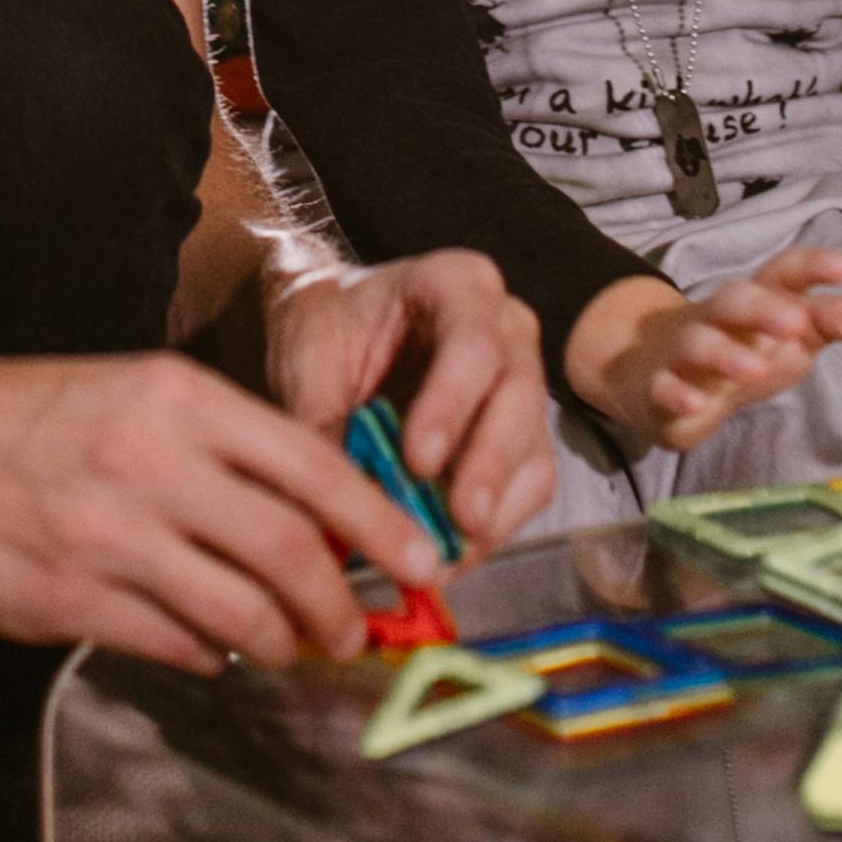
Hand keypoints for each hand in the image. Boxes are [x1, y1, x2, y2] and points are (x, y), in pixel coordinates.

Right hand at [0, 347, 442, 675]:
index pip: (314, 468)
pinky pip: (173, 644)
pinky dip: (209, 655)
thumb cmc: (11, 414)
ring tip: (288, 649)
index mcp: (173, 398)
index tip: (420, 561)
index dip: (381, 526)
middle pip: (293, 552)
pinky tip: (207, 648)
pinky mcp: (65, 599)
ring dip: (282, 644)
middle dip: (342, 608)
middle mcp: (148, 461)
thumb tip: (307, 516)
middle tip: (354, 630)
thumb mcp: (123, 393)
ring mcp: (106, 535)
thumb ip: (214, 448)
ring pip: (242, 613)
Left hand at [264, 246, 555, 555]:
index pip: (472, 343)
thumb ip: (321, 416)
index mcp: (458, 285)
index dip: (452, 405)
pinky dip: (493, 528)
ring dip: (494, 509)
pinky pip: (528, 488)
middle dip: (487, 467)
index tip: (417, 462)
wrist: (335, 325)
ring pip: (532, 451)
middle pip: (519, 399)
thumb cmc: (325, 326)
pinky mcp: (521, 440)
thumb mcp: (308, 353)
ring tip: (448, 556)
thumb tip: (334, 502)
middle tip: (456, 522)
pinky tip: (450, 557)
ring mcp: (523, 385)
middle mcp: (507, 330)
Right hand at [565, 247, 841, 457]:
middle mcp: (717, 319)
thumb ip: (825, 323)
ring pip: (699, 343)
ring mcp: (684, 353)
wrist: (653, 373)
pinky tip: (696, 405)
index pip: (780, 275)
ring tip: (754, 370)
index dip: (808, 267)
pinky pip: (664, 388)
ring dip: (725, 354)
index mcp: (753, 302)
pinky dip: (677, 394)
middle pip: (734, 301)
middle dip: (762, 308)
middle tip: (796, 323)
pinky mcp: (661, 390)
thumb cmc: (738, 350)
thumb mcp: (785, 338)